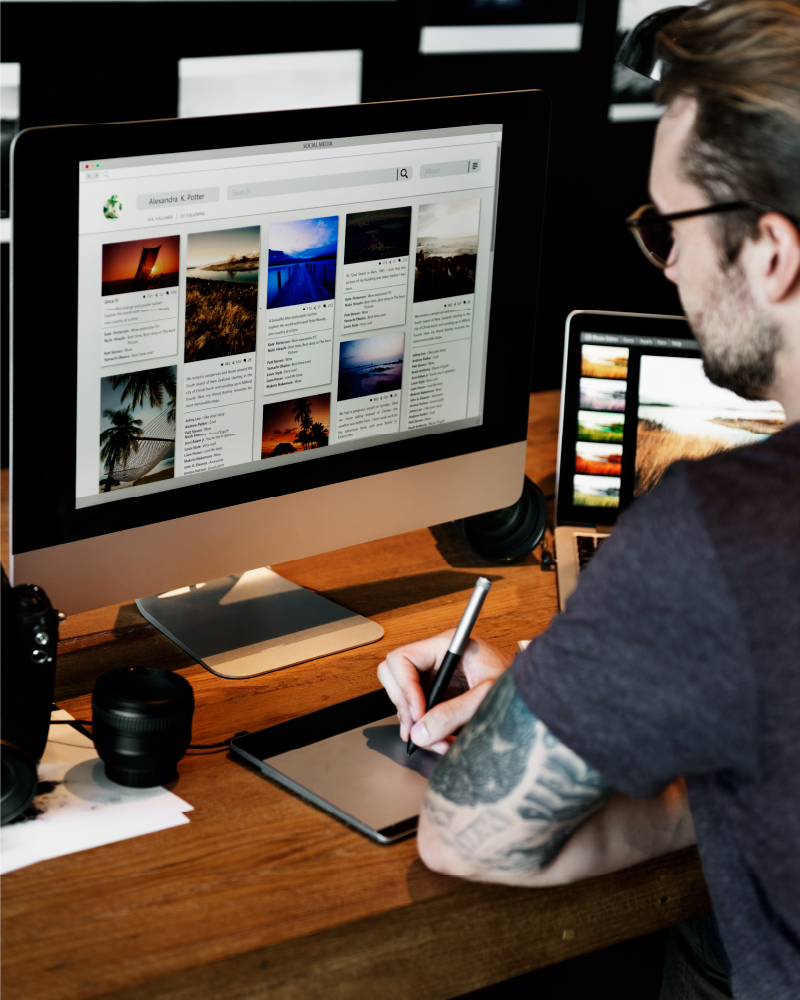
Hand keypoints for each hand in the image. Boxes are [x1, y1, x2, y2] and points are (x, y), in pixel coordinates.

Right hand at [377, 631, 512, 752]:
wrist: (534, 693)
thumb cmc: (519, 683)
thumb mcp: (486, 697)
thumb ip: (454, 713)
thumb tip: (421, 732)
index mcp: (447, 646)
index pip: (402, 659)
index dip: (404, 688)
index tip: (418, 715)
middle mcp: (437, 659)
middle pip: (394, 677)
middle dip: (404, 708)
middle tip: (418, 731)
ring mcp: (436, 677)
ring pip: (403, 698)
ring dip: (416, 725)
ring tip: (439, 742)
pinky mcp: (440, 695)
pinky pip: (418, 713)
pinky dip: (426, 731)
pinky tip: (444, 740)